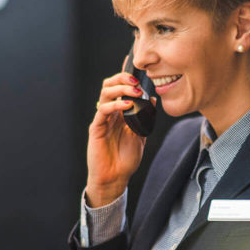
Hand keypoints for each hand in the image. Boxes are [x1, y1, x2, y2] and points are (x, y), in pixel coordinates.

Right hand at [85, 71, 152, 206]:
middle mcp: (110, 112)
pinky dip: (115, 105)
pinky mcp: (97, 128)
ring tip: (135, 92)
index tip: (137, 71)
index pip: (120, 88)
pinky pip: (103, 111)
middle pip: (109, 85)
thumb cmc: (126, 159)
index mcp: (120, 112)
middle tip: (136, 82)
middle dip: (122, 79)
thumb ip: (146, 117)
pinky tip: (127, 106)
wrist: (115, 178)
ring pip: (105, 94)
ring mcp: (102, 119)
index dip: (125, 77)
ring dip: (120, 89)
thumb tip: (153, 98)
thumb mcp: (141, 135)